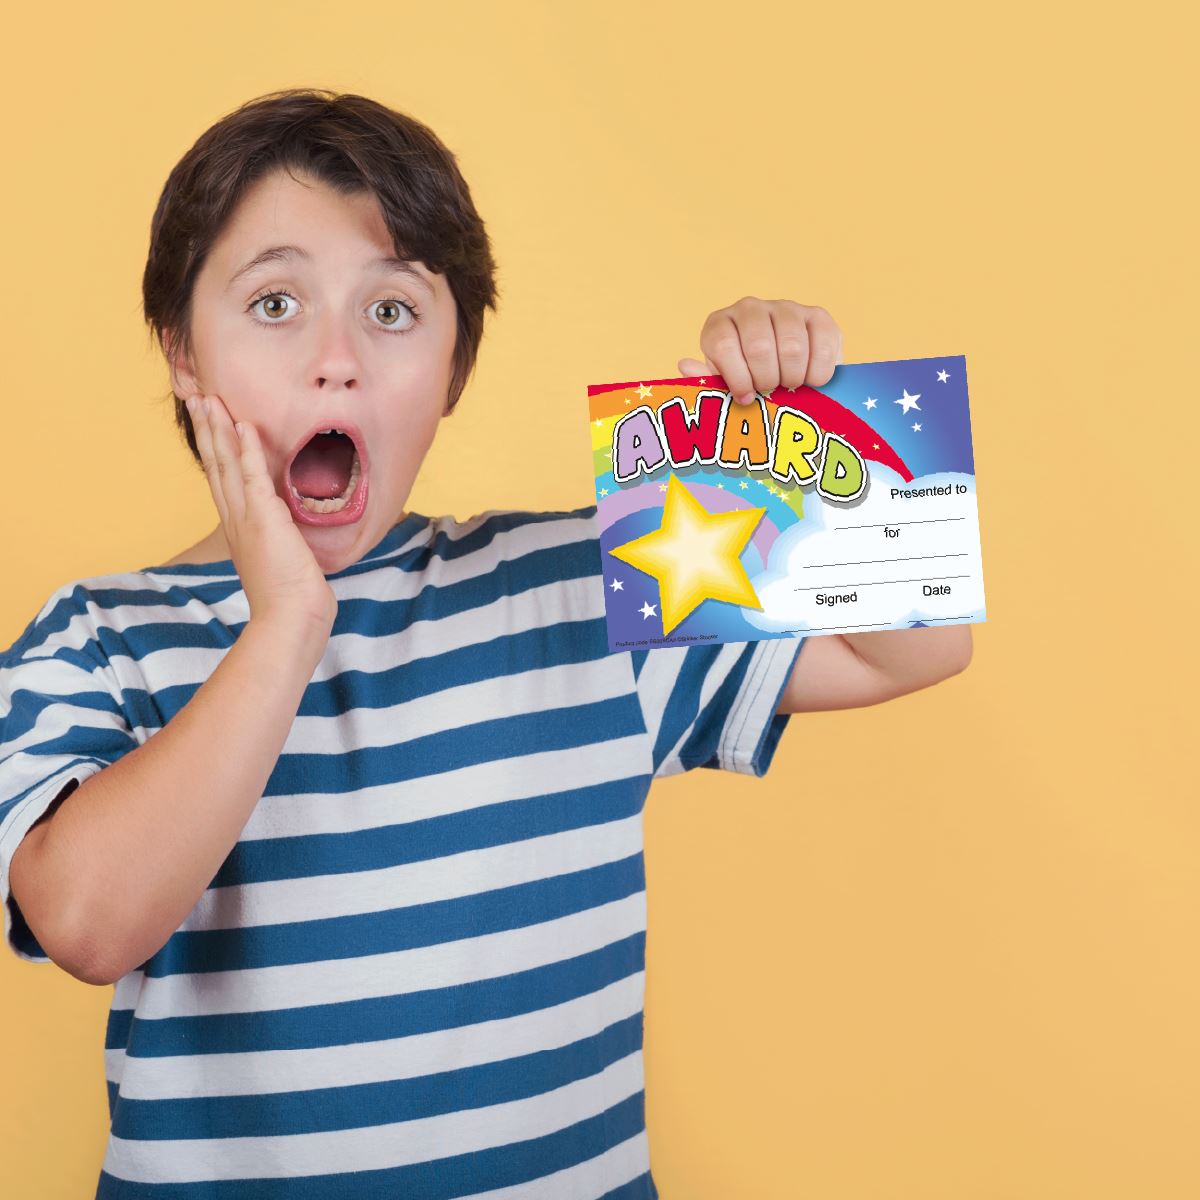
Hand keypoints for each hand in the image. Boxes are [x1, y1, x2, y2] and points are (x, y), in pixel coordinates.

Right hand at [187, 393, 337, 634]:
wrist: (290, 621)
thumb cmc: (291, 601)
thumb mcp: (282, 563)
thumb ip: (280, 545)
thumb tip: (290, 538)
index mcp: (238, 530)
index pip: (221, 481)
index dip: (213, 450)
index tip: (207, 424)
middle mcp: (236, 521)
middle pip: (214, 465)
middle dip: (206, 430)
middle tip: (196, 398)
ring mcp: (247, 518)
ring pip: (225, 464)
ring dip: (218, 429)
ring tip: (208, 399)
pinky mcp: (265, 518)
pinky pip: (253, 475)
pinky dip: (247, 449)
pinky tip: (243, 425)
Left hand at [678, 297, 843, 404]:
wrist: (785, 377)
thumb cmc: (746, 385)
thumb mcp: (723, 387)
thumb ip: (706, 381)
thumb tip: (685, 366)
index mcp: (719, 325)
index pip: (724, 345)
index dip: (736, 378)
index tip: (746, 397)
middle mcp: (749, 309)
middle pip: (759, 347)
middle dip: (766, 381)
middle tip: (771, 392)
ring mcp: (785, 308)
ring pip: (792, 347)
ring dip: (793, 378)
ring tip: (790, 386)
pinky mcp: (818, 316)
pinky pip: (823, 345)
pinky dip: (818, 372)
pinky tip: (811, 379)